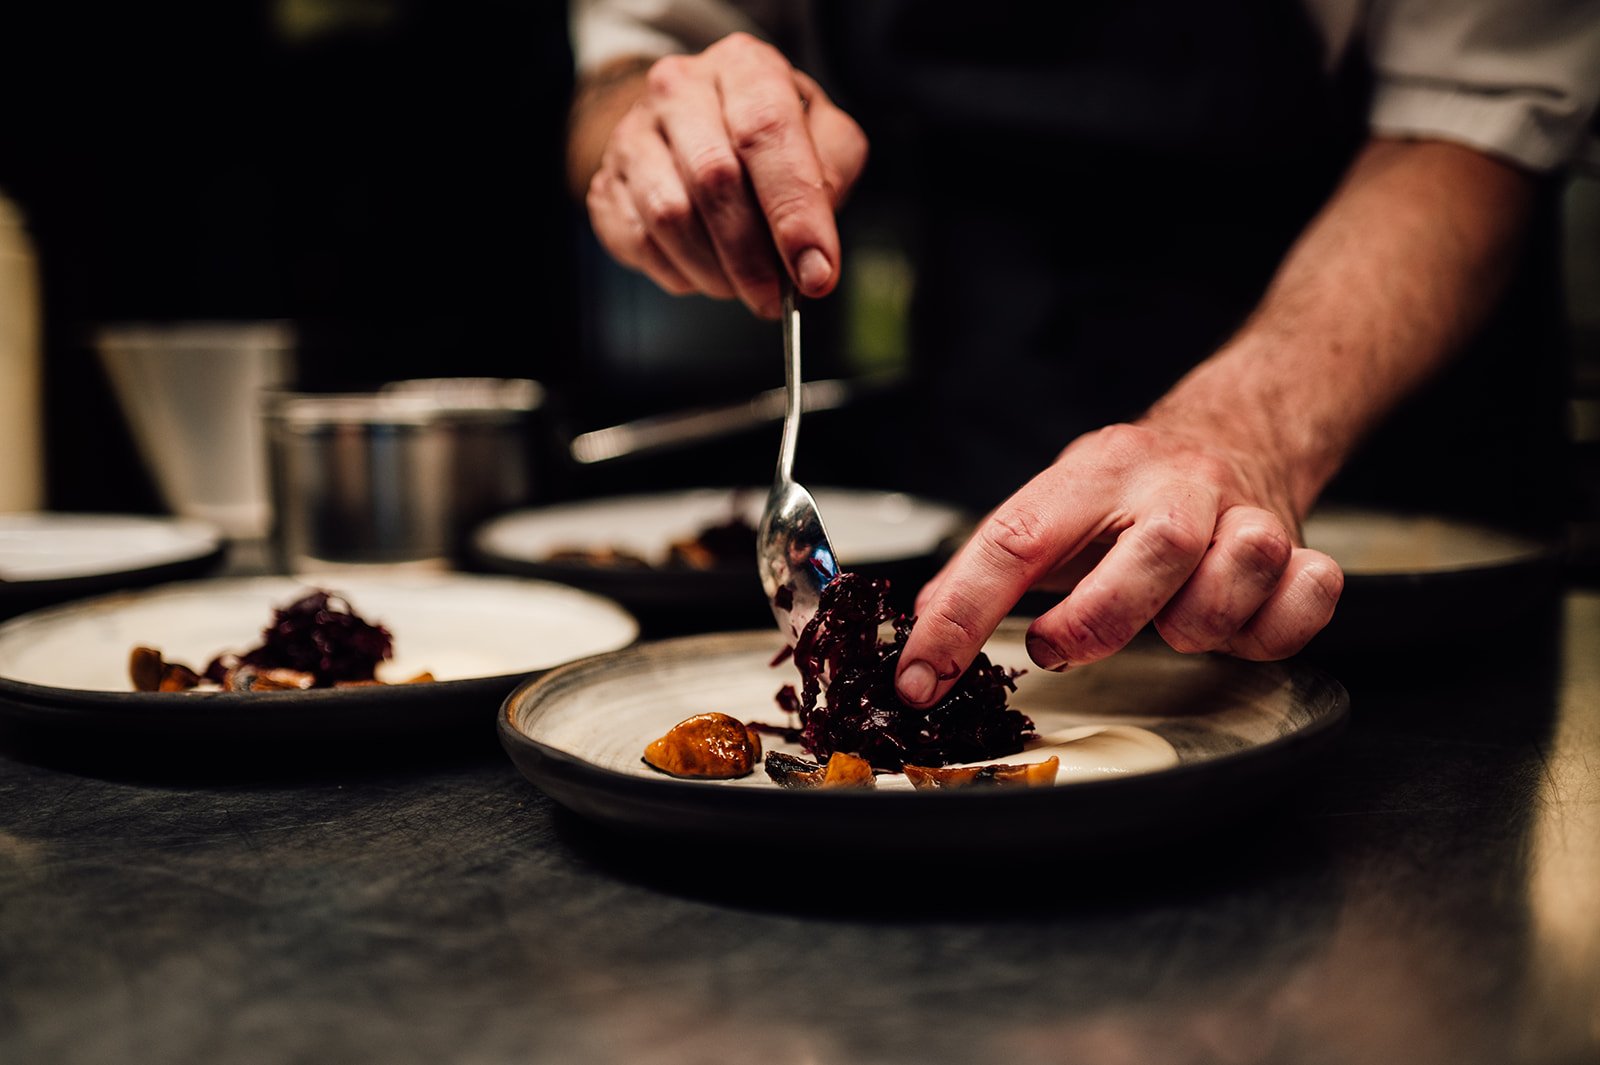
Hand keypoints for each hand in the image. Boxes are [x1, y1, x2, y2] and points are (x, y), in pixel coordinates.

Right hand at [584, 33, 867, 317]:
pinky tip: (704, 271)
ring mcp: (633, 135)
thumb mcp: (822, 136)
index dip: (794, 211)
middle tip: (777, 298)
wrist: (694, 125)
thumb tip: (811, 252)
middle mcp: (679, 89)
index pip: (767, 132)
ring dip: (715, 270)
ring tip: (743, 286)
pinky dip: (679, 272)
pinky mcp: (607, 183)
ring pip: (671, 217)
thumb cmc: (768, 135)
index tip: (815, 272)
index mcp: (742, 67)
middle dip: (753, 256)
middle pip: (714, 178)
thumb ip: (830, 178)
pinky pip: (640, 242)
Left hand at [894, 421, 1343, 706]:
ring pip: (1241, 569)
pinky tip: (1242, 622)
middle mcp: (1173, 486)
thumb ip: (985, 569)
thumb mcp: (1051, 510)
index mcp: (1094, 473)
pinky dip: (1277, 626)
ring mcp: (1243, 514)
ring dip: (1200, 622)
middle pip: (1154, 549)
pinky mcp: (1300, 549)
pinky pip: (1309, 594)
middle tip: (1062, 647)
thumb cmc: (1131, 490)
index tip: (921, 675)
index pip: (1014, 540)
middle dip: (1100, 620)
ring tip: (1172, 622)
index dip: (960, 615)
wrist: (1235, 429)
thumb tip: (922, 632)